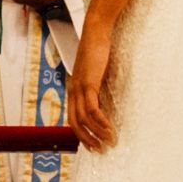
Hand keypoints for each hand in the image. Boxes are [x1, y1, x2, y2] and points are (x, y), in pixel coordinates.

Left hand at [68, 26, 116, 150]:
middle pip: (75, 123)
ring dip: (98, 132)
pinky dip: (101, 121)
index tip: (92, 145)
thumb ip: (94, 85)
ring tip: (110, 141)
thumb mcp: (94, 72)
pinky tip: (109, 128)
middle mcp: (73, 90)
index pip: (73, 118)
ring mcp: (79, 87)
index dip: (81, 134)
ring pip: (85, 118)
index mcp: (73, 89)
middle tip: (100, 150)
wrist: (95, 32)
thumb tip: (103, 100)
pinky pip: (92, 109)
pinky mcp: (88, 83)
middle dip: (87, 139)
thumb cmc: (97, 50)